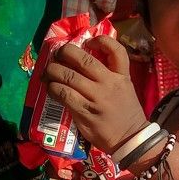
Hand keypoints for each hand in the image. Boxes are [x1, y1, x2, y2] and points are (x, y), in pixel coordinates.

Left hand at [43, 34, 147, 153]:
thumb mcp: (125, 89)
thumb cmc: (126, 113)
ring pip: (68, 76)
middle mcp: (109, 84)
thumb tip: (82, 64)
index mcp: (122, 77)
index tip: (89, 41)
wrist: (130, 139)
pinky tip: (51, 89)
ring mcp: (96, 98)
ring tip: (48, 73)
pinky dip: (53, 88)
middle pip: (83, 59)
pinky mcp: (85, 112)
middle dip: (65, 53)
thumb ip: (109, 76)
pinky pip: (63, 94)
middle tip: (57, 56)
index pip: (116, 51)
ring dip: (52, 71)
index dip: (101, 40)